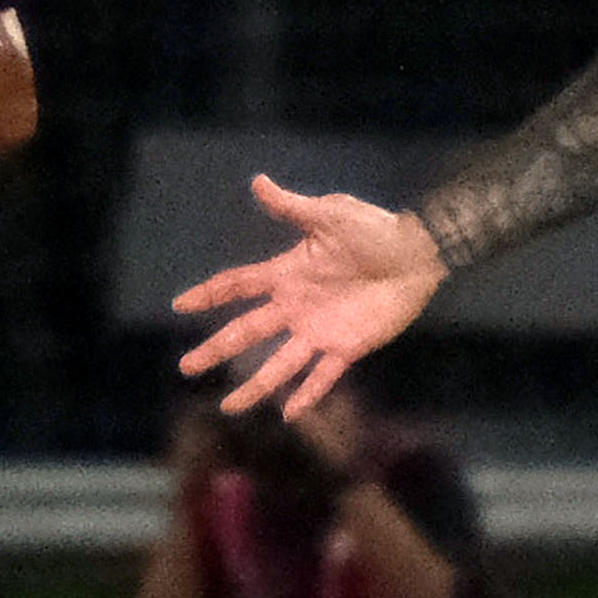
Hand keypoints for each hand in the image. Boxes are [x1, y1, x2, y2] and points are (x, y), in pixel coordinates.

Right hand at [171, 176, 446, 419]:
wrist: (417, 255)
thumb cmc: (375, 230)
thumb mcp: (330, 215)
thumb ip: (292, 208)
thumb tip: (258, 182)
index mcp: (287, 274)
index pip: (239, 285)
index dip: (209, 294)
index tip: (181, 305)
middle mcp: (295, 307)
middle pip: (247, 331)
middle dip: (216, 349)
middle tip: (187, 367)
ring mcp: (319, 331)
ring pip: (279, 364)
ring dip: (255, 386)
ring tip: (230, 407)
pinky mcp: (346, 347)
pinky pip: (323, 376)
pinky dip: (308, 395)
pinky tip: (289, 414)